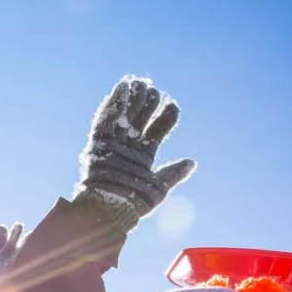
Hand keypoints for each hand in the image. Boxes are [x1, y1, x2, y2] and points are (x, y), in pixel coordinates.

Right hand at [74, 76, 195, 235]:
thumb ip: (174, 173)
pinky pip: (105, 120)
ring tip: (139, 82)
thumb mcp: (159, 187)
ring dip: (131, 100)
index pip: (156, 131)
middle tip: (154, 89)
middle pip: (139, 120)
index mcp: (143, 157)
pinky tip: (122, 88)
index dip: (165, 117)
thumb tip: (192, 162)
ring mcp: (114, 145)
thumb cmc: (134, 204)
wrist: (111, 209)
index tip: (173, 105)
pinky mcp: (99, 144)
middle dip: (147, 104)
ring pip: (123, 117)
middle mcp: (128, 148)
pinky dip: (113, 104)